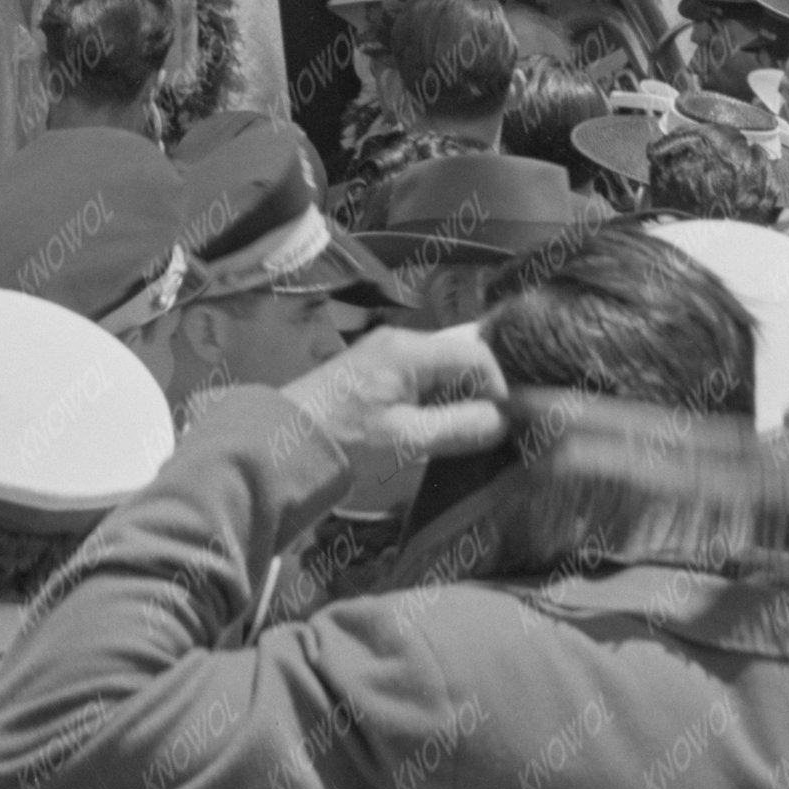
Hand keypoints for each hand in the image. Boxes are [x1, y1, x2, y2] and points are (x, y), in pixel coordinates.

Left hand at [282, 320, 512, 471]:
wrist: (283, 445)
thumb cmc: (346, 442)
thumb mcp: (405, 440)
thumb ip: (458, 427)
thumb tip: (505, 420)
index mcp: (410, 350)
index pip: (477, 356)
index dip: (499, 390)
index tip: (506, 429)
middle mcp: (401, 342)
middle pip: (461, 360)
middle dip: (482, 395)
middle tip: (495, 436)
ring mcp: (386, 357)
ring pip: (442, 372)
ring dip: (461, 401)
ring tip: (472, 439)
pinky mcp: (376, 376)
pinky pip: (422, 381)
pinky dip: (438, 403)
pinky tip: (442, 432)